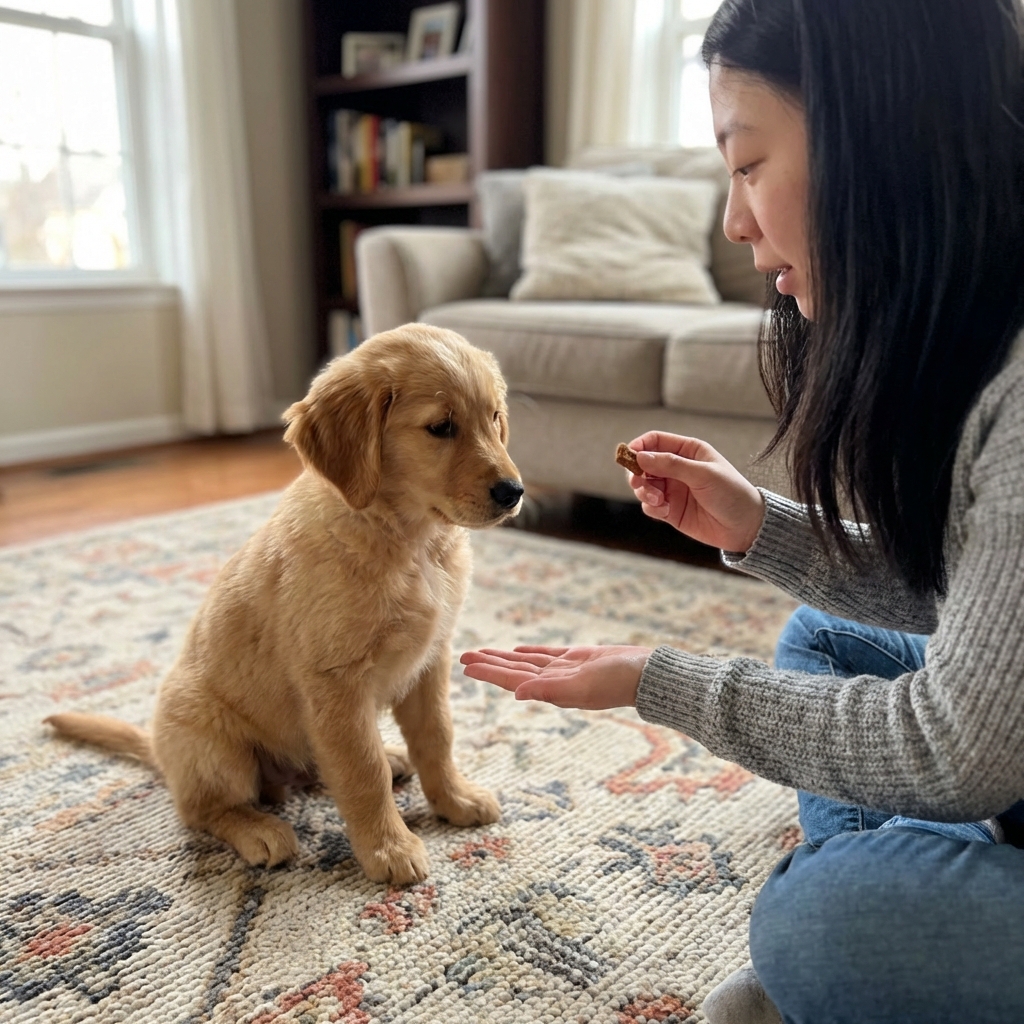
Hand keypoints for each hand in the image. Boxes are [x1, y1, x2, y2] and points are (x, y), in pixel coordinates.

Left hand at [459, 645, 651, 709]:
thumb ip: (550, 690)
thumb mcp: (584, 686)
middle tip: (463, 657)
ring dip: (504, 658)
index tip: (466, 666)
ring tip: (482, 653)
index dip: (489, 673)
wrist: (648, 675)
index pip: (513, 679)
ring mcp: (567, 670)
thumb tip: (517, 693)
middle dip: (489, 664)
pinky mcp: (580, 659)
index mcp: (553, 689)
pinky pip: (547, 655)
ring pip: (527, 662)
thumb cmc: (619, 682)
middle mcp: (555, 682)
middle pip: (514, 671)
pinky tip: (517, 652)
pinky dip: (530, 653)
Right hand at [624, 431, 765, 551]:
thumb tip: (640, 457)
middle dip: (637, 473)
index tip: (629, 456)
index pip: (655, 441)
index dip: (639, 446)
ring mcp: (673, 489)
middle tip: (638, 483)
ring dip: (644, 492)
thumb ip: (671, 464)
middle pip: (644, 464)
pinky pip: (649, 506)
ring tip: (657, 500)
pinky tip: (665, 511)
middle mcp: (677, 468)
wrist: (745, 527)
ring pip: (643, 486)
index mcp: (688, 451)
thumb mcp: (703, 474)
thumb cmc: (731, 493)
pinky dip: (651, 507)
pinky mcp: (670, 510)